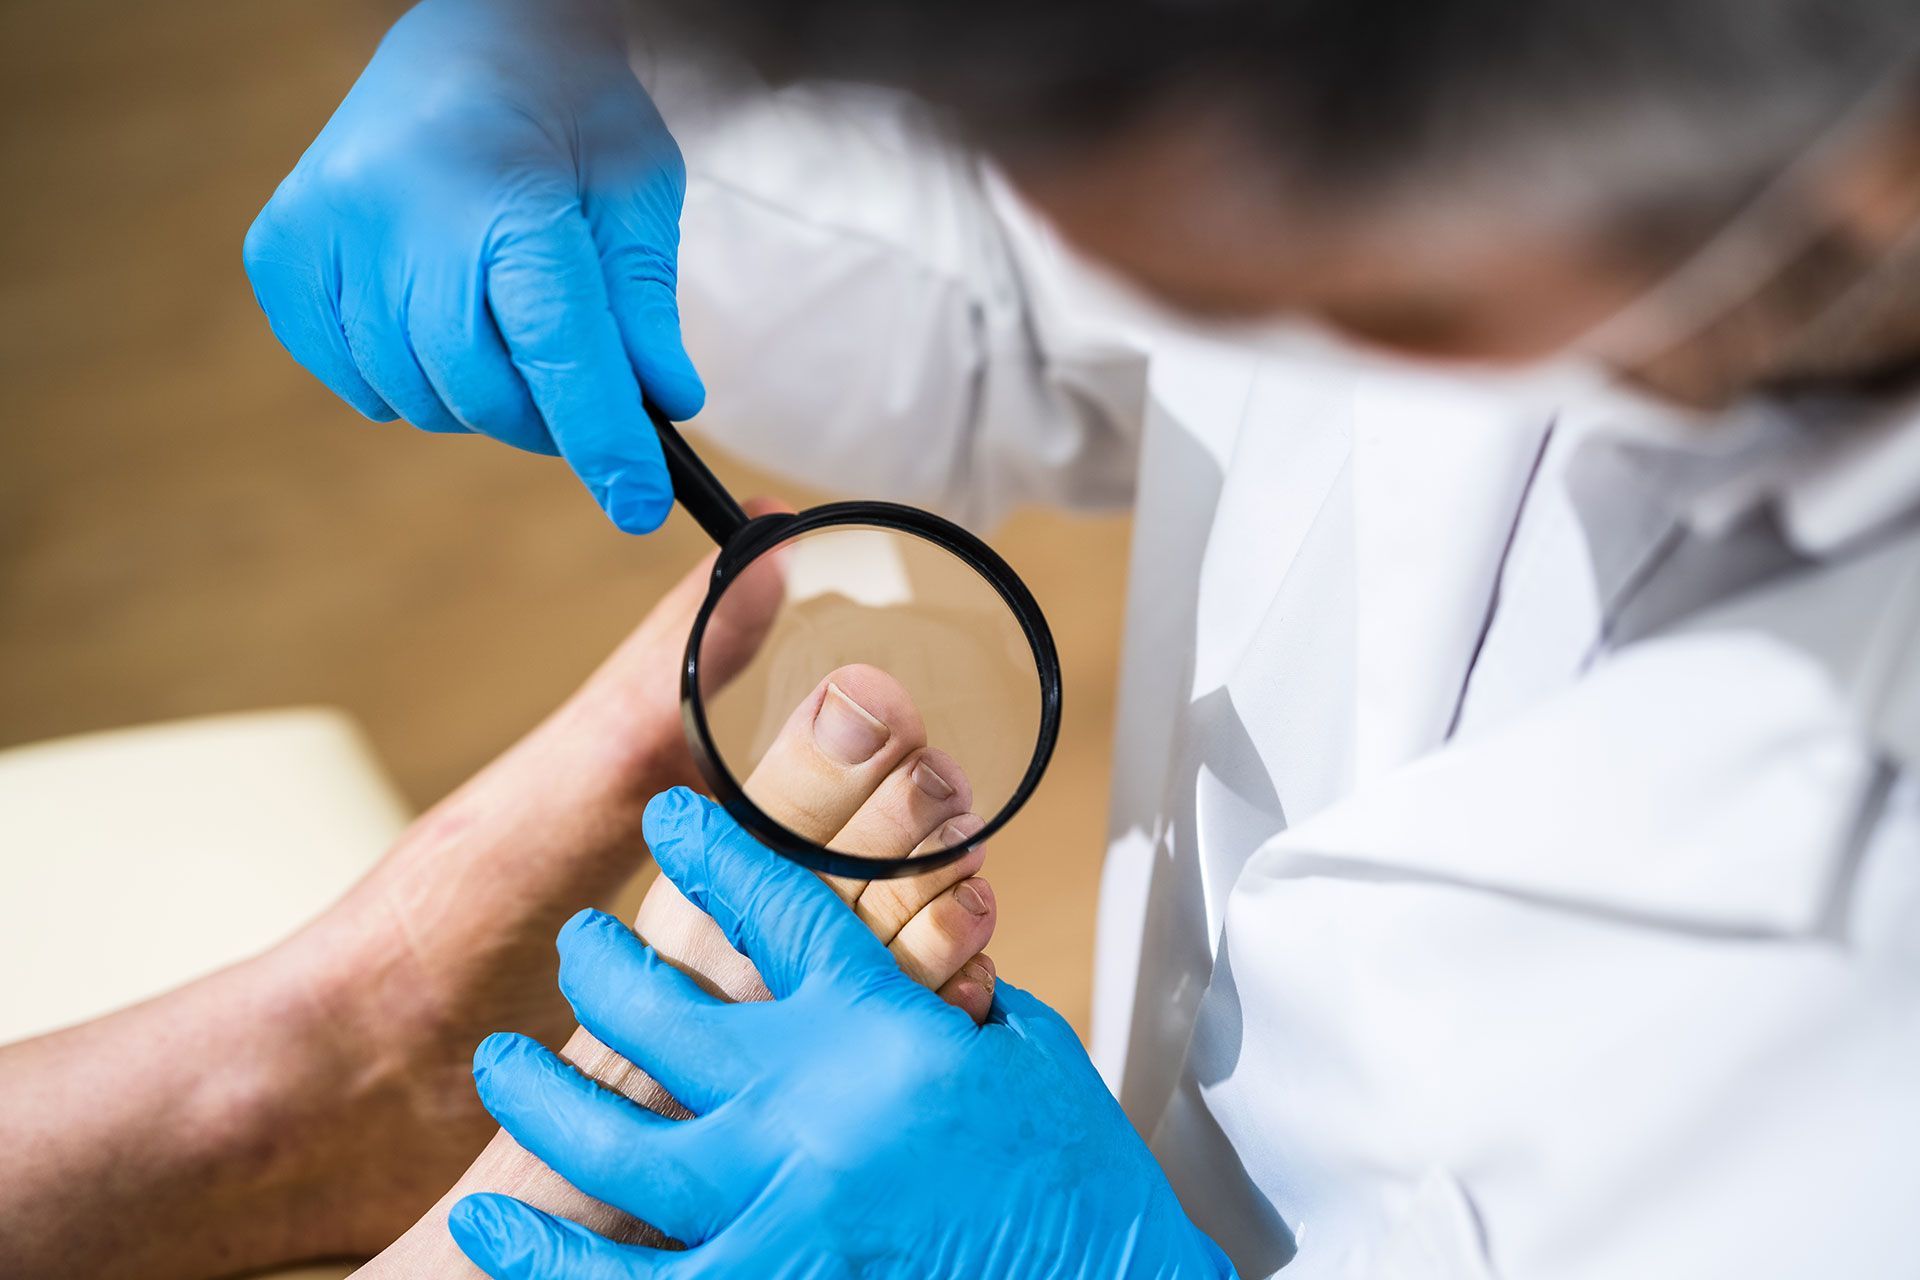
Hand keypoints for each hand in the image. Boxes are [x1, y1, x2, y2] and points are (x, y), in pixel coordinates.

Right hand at [242, 0, 700, 531]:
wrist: (468, 39)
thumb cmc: (568, 114)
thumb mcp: (637, 190)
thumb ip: (645, 306)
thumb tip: (663, 409)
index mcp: (500, 189)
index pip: (556, 348)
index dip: (601, 440)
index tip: (637, 506)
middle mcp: (394, 212)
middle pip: (479, 388)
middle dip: (546, 420)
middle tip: (583, 405)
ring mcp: (323, 233)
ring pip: (417, 397)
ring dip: (479, 401)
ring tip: (510, 335)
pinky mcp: (280, 254)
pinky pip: (359, 381)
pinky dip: (412, 382)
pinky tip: (441, 323)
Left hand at [447, 789, 1234, 1279]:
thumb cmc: (1081, 1188)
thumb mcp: (1027, 1057)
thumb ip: (945, 1000)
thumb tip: (910, 956)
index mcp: (880, 1026)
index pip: (775, 905)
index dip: (711, 851)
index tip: (669, 819)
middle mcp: (812, 1103)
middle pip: (660, 1010)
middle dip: (602, 966)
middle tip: (579, 946)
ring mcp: (778, 1206)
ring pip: (613, 1142)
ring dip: (543, 1096)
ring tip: (503, 1063)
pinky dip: (549, 1260)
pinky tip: (491, 1228)